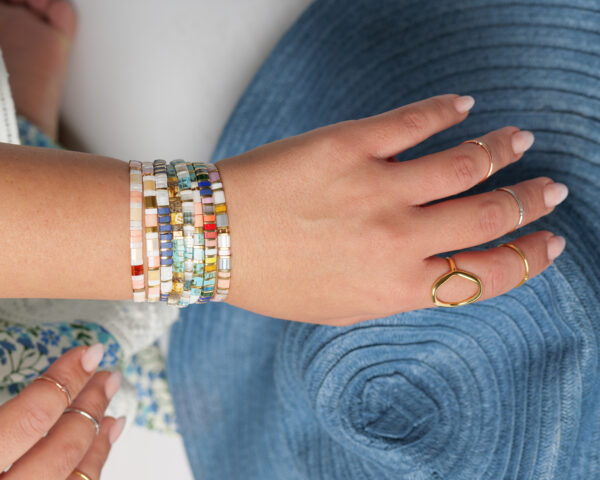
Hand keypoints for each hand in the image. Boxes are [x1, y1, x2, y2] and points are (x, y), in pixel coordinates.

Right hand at [0, 344, 124, 478]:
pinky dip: (92, 465)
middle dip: (92, 407)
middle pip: (62, 448)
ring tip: (112, 408)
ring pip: (74, 477)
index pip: (32, 417)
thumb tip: (49, 385)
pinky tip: (104, 440)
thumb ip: (5, 413)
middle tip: (108, 377)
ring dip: (98, 437)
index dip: (65, 380)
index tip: (88, 354)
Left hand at [217, 93, 566, 324]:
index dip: (529, 258)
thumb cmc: (274, 280)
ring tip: (520, 141)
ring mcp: (377, 190)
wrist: (213, 238)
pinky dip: (447, 111)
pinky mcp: (350, 145)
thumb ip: (395, 293)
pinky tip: (464, 106)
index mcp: (397, 287)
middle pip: (490, 216)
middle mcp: (398, 239)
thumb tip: (437, 273)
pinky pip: (414, 122)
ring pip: (465, 164)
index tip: (550, 242)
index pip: (488, 274)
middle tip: (550, 189)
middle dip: (531, 202)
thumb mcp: (341, 307)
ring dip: (503, 150)